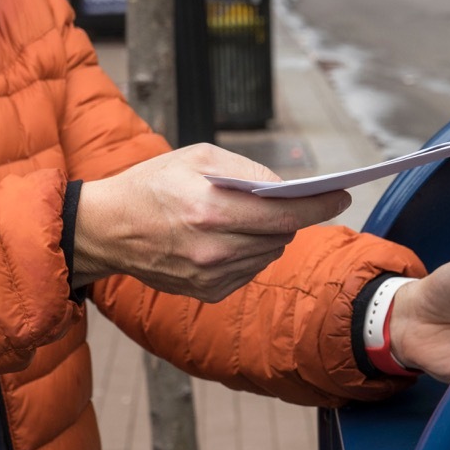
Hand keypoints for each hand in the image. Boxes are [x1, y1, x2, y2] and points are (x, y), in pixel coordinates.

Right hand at [73, 143, 349, 301]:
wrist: (106, 230)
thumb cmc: (152, 184)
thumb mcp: (197, 157)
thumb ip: (248, 169)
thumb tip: (287, 187)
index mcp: (211, 210)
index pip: (285, 214)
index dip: (320, 206)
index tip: (342, 196)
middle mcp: (214, 249)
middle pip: (282, 235)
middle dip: (293, 216)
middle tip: (295, 200)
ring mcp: (211, 276)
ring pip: (269, 253)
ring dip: (271, 235)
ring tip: (250, 217)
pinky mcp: (208, 292)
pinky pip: (250, 270)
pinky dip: (250, 252)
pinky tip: (230, 238)